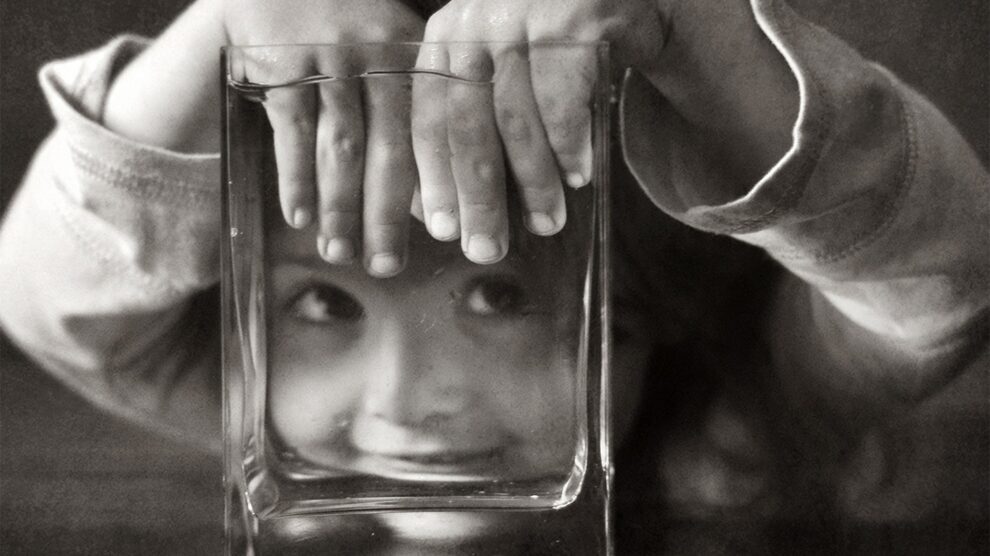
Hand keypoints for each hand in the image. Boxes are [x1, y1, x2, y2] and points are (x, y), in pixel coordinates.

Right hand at [224, 0, 425, 275]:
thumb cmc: (351, 39)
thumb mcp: (392, 62)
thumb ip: (415, 122)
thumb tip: (433, 206)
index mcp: (418, 55)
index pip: (437, 130)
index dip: (443, 185)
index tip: (447, 236)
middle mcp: (380, 53)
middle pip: (390, 147)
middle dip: (387, 214)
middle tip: (386, 266)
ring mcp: (330, 55)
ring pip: (340, 145)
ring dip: (340, 206)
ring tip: (340, 254)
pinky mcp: (283, 60)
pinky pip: (293, 129)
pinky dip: (296, 176)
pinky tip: (300, 216)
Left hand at [411, 0, 664, 262]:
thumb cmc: (551, 49)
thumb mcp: (499, 72)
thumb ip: (476, 123)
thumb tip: (457, 212)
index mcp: (445, 42)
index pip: (427, 119)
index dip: (434, 179)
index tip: (442, 231)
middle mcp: (474, 24)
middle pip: (465, 126)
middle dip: (477, 196)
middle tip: (486, 248)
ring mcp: (520, 16)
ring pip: (516, 117)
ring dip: (533, 180)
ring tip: (546, 223)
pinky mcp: (571, 16)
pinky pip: (564, 97)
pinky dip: (569, 144)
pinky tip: (578, 177)